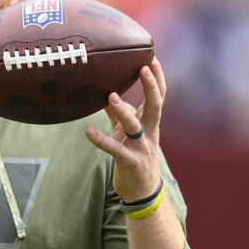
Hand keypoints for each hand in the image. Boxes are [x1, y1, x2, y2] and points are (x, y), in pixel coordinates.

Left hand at [84, 59, 165, 201]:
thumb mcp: (127, 134)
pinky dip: (101, 140)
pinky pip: (115, 149)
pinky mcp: (130, 162)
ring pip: (135, 126)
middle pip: (156, 105)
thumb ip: (118, 115)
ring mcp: (141, 148)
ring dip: (123, 111)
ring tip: (111, 96)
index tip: (152, 57)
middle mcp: (150, 133)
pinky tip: (88, 131)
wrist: (142, 191)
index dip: (158, 77)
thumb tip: (105, 93)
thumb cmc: (134, 156)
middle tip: (143, 67)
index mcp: (151, 123)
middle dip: (151, 86)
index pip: (160, 96)